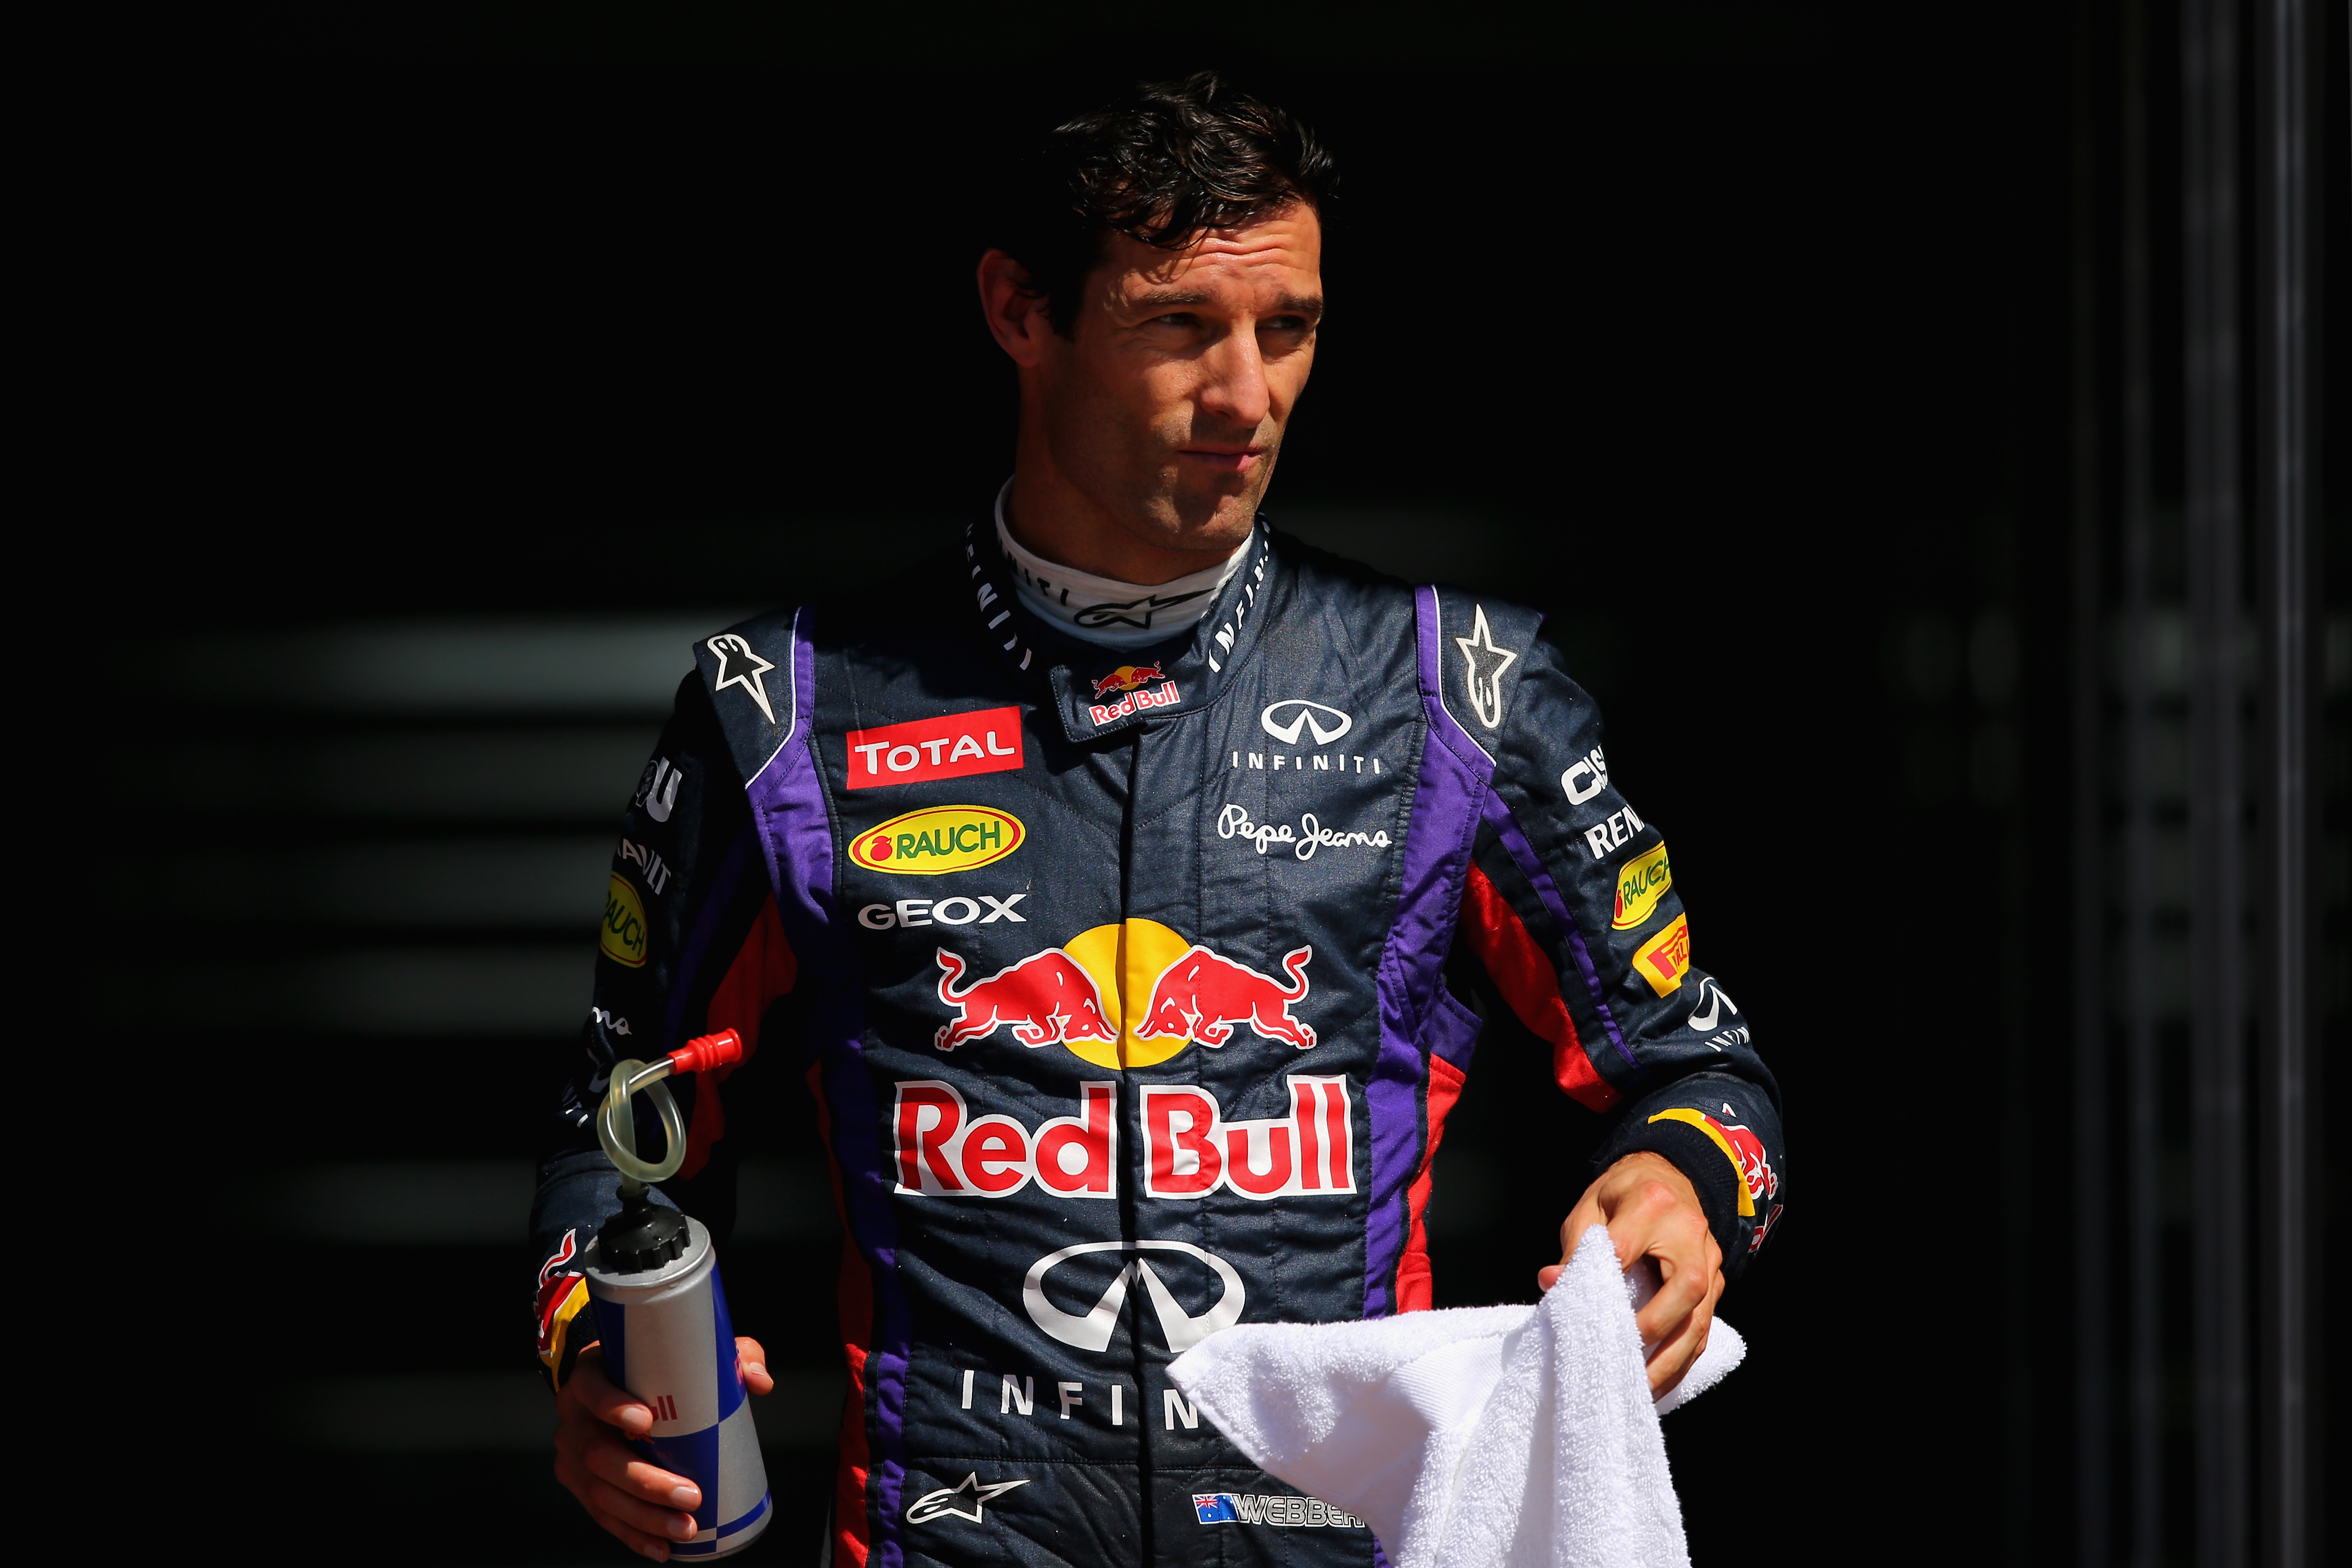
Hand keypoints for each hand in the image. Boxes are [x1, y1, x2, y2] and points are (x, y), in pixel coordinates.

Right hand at [552, 1336, 775, 1561]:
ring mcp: (572, 1455)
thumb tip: (760, 1382)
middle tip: (691, 1495)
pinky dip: (633, 1535)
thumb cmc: (658, 1365)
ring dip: (644, 1517)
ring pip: (600, 1493)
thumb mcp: (690, 1351)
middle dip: (646, 1482)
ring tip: (686, 1527)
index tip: (647, 1422)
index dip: (612, 1406)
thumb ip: (730, 1355)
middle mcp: (574, 1416)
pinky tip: (661, 1548)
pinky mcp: (579, 1485)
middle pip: (598, 1453)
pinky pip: (602, 1516)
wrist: (614, 1384)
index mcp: (591, 1374)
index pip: (592, 1387)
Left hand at [1541, 1152, 1723, 1397]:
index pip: (1625, 1248)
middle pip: (1683, 1290)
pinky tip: (1659, 1382)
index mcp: (1651, 1204)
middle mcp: (1690, 1234)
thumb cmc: (1624, 1194)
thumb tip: (1552, 1282)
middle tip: (1620, 1361)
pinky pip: (1704, 1328)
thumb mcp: (1590, 1206)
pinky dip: (1682, 1360)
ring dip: (1671, 1361)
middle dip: (1652, 1331)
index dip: (1603, 1281)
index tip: (1578, 1314)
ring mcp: (1709, 1261)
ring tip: (1640, 1390)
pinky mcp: (1717, 1284)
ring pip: (1699, 1319)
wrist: (1670, 1175)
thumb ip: (1574, 1245)